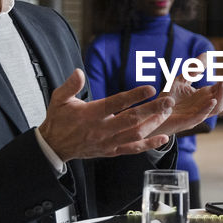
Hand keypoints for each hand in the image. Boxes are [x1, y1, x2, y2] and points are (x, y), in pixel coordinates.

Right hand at [39, 70, 172, 159]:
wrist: (54, 146)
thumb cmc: (59, 120)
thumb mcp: (58, 99)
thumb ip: (70, 85)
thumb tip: (79, 72)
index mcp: (90, 114)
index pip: (115, 103)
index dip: (134, 96)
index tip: (150, 89)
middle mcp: (101, 129)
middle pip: (131, 119)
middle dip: (152, 110)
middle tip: (168, 101)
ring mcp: (108, 142)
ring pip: (135, 134)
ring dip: (153, 124)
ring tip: (167, 112)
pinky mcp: (111, 151)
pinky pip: (133, 149)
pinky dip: (149, 145)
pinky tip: (164, 139)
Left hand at [158, 72, 222, 135]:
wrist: (152, 115)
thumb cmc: (167, 99)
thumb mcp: (180, 80)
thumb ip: (193, 69)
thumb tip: (207, 54)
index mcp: (204, 96)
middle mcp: (204, 106)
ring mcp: (197, 114)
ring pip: (216, 108)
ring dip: (222, 95)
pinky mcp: (186, 121)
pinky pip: (200, 116)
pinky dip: (207, 109)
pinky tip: (212, 100)